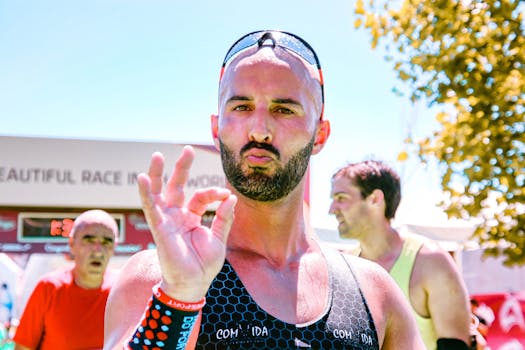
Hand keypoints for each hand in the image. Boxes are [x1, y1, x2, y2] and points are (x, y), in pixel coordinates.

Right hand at [138, 145, 236, 301]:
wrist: (193, 284)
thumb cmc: (204, 265)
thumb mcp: (218, 238)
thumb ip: (223, 217)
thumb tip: (231, 197)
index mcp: (191, 218)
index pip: (200, 197)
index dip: (213, 192)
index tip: (226, 195)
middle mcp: (177, 216)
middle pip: (176, 187)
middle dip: (181, 168)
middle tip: (188, 149)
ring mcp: (167, 220)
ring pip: (159, 192)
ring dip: (157, 174)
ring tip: (157, 155)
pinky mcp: (159, 227)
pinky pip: (150, 208)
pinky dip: (145, 193)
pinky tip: (142, 178)